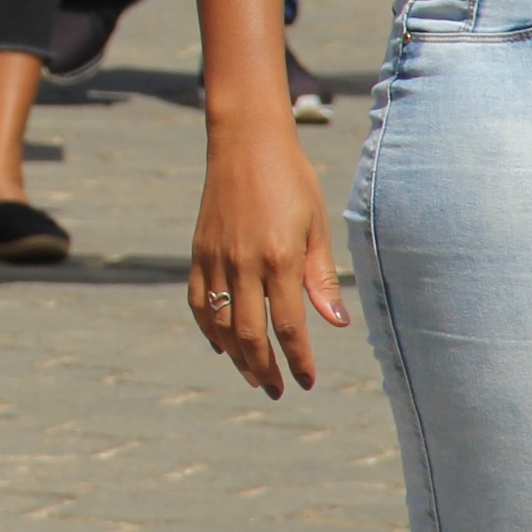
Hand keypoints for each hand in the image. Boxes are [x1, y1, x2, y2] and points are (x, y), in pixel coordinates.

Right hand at [190, 119, 348, 397]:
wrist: (245, 141)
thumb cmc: (291, 179)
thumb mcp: (316, 225)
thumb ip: (321, 277)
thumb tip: (335, 322)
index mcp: (279, 257)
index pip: (288, 326)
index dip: (298, 359)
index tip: (307, 380)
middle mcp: (243, 263)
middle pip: (250, 335)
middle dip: (265, 369)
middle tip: (277, 389)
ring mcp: (215, 258)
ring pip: (220, 324)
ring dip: (237, 357)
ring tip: (254, 375)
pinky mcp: (198, 251)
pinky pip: (197, 301)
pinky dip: (207, 328)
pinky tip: (221, 345)